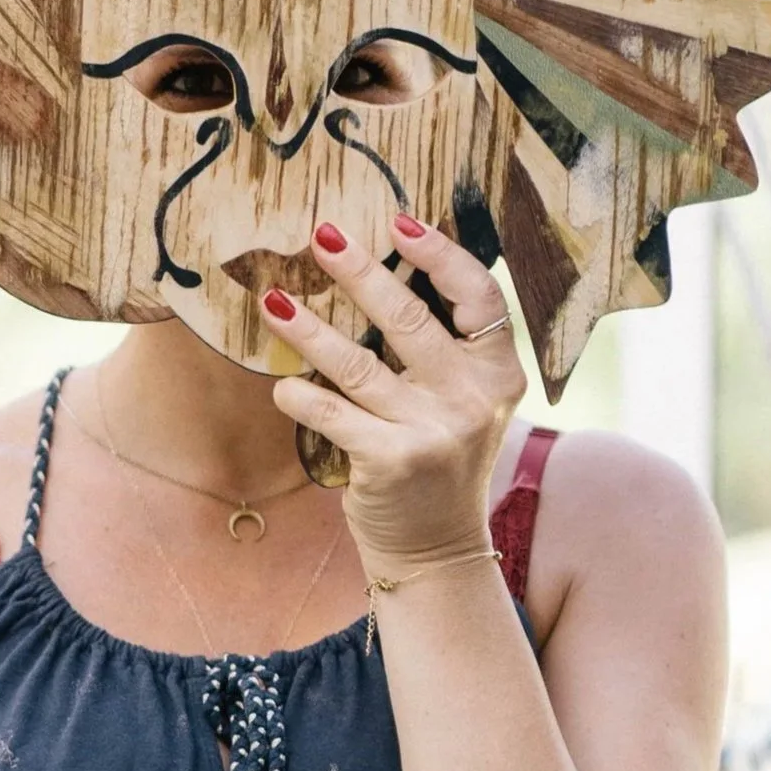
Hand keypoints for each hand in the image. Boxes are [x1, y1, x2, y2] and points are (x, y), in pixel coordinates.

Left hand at [260, 214, 528, 571]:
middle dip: (360, 271)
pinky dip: (300, 396)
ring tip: (273, 300)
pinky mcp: (391, 461)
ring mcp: (433, 430)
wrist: (436, 548)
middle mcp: (472, 398)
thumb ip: (442, 347)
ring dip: (308, 329)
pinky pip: (332, 413)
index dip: (440, 254)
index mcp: (497, 372)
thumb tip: (381, 270)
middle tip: (322, 235)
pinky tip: (282, 385)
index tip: (399, 221)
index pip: (479, 296)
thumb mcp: (462, 399)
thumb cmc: (438, 457)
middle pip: (409, 318)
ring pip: (356, 364)